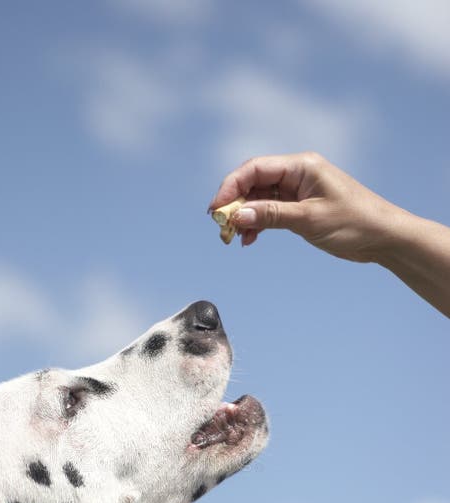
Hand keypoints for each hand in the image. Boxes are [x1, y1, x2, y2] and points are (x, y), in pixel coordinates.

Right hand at [208, 151, 400, 262]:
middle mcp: (298, 173)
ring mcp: (299, 190)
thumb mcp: (309, 220)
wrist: (383, 237)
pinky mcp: (301, 206)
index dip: (230, 187)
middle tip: (221, 228)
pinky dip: (258, 223)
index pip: (255, 169)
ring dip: (244, 216)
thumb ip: (272, 216)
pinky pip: (271, 211)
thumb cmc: (354, 223)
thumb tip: (238, 215)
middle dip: (234, 204)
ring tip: (234, 238)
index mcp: (302, 166)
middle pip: (253, 182)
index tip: (215, 209)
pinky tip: (250, 239)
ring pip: (259, 198)